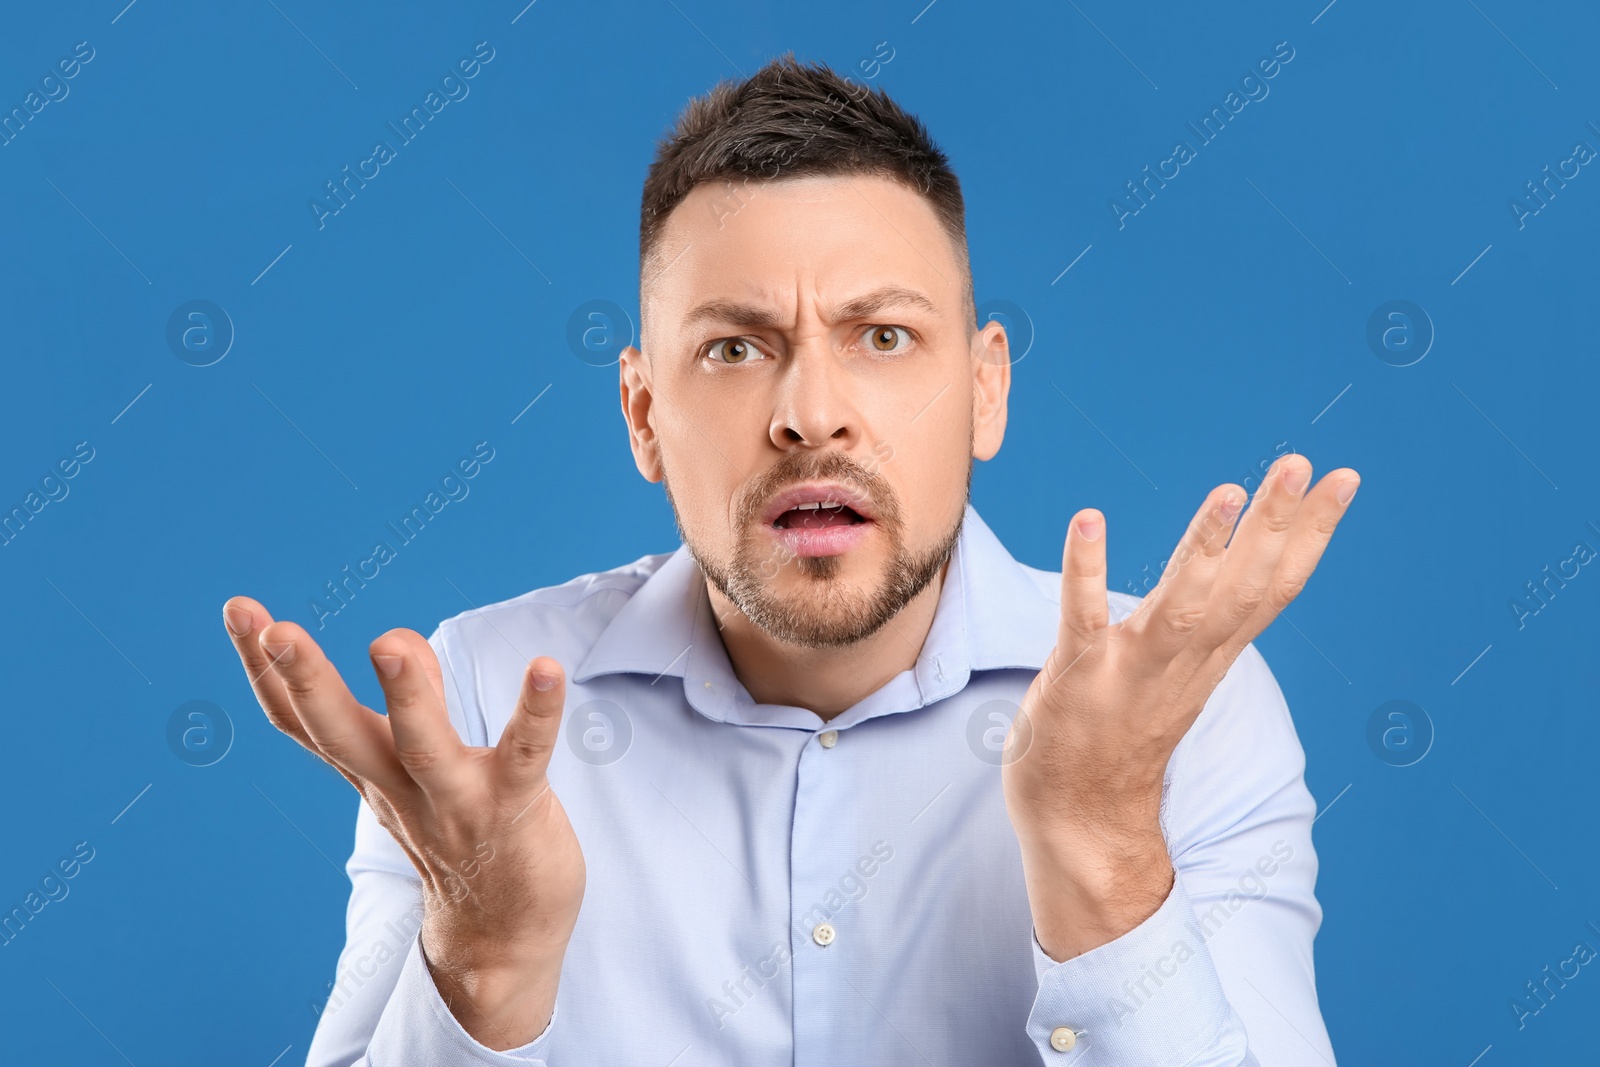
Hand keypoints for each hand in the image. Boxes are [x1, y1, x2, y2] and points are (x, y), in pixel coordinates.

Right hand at [221, 598, 583, 1049]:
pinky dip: (537, 711)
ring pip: (423, 745)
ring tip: (390, 643)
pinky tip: (547, 669)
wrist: (500, 942)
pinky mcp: (513, 808)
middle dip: (304, 679)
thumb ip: (407, 707)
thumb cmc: (460, 837)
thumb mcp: (414, 771)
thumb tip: (395, 641)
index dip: (267, 669)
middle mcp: (401, 786)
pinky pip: (526, 755)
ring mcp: (456, 800)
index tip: (241, 611)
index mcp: (371, 771)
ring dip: (406, 695)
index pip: (305, 719)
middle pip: (339, 731)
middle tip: (275, 629)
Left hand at [1002, 454, 1358, 960]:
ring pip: (1181, 605)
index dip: (1310, 533)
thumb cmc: (1129, 726)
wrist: (1081, 812)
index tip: (1344, 477)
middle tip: (1301, 463)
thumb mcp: (1190, 667)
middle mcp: (1184, 658)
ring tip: (1229, 491)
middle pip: (1242, 587)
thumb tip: (1248, 560)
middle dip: (1274, 524)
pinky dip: (1086, 569)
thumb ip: (1216, 616)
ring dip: (1203, 548)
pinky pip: (1082, 616)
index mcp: (1214, 652)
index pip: (1274, 586)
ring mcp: (1131, 667)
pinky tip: (1088, 519)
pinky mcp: (1077, 673)